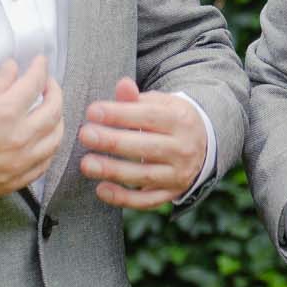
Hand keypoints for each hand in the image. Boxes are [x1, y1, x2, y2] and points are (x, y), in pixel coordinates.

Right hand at [0, 56, 63, 204]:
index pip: (34, 83)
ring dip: (57, 121)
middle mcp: (18, 138)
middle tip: (48, 84)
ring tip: (50, 111)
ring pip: (55, 139)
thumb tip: (13, 70)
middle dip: (55, 91)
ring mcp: (19, 162)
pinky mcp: (14, 181)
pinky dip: (49, 148)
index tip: (40, 62)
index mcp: (5, 112)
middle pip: (54, 111)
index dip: (40, 68)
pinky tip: (44, 140)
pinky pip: (44, 165)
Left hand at [78, 78, 207, 209]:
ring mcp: (179, 174)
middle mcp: (184, 148)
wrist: (201, 145)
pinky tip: (101, 190)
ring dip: (114, 171)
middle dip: (113, 142)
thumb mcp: (160, 104)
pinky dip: (124, 198)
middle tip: (85, 135)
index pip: (149, 116)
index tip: (92, 111)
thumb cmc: (169, 120)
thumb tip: (123, 85)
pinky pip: (147, 201)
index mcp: (181, 120)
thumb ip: (137, 99)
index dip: (120, 114)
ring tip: (86, 164)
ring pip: (145, 175)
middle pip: (147, 147)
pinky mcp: (171, 193)